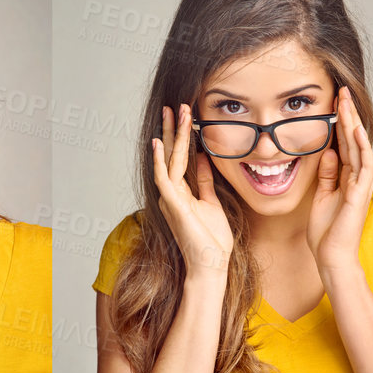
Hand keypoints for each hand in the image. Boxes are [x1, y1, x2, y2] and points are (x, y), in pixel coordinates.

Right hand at [152, 105, 233, 280]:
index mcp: (181, 193)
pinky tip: (159, 143)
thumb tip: (203, 159)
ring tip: (174, 113)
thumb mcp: (212, 204)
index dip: (182, 137)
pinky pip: (165, 178)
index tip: (186, 117)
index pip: (180, 158)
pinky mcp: (174, 205)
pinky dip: (161, 161)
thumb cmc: (212, 241)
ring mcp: (171, 199)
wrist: (210, 266)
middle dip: (172, 129)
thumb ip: (205, 182)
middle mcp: (172, 193)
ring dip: (172, 136)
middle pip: (171, 155)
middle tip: (174, 106)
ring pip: (169, 160)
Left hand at [307, 87, 372, 280]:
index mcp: (345, 178)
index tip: (332, 103)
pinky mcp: (360, 194)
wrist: (331, 256)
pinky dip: (360, 147)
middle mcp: (356, 178)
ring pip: (359, 147)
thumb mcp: (321, 195)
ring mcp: (360, 185)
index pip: (343, 144)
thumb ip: (327, 174)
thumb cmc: (326, 230)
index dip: (338, 123)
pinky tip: (355, 131)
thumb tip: (327, 152)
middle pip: (352, 140)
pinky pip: (363, 165)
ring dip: (354, 124)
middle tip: (341, 92)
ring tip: (347, 102)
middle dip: (347, 116)